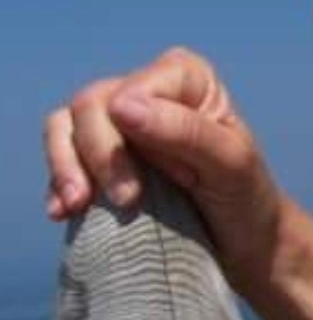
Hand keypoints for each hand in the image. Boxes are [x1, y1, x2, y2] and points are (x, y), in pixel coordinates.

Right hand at [43, 47, 284, 287]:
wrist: (244, 241)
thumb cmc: (246, 196)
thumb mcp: (232, 164)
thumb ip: (186, 130)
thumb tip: (121, 106)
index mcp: (185, 77)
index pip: (133, 90)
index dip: (144, 135)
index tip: (184, 178)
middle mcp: (147, 90)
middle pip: (92, 106)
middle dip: (101, 155)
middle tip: (127, 201)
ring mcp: (118, 123)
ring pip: (65, 126)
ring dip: (66, 167)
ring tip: (77, 206)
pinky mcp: (101, 159)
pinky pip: (62, 158)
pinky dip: (58, 184)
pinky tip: (64, 212)